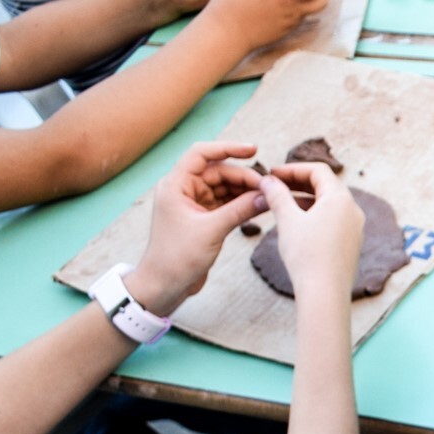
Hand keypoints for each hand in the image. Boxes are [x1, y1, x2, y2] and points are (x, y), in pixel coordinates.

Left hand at [127, 141, 270, 314]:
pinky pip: (226, 204)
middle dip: (244, 177)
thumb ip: (240, 210)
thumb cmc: (177, 257)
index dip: (228, 148)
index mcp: (176, 185)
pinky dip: (242, 204)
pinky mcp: (203, 219)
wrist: (164, 285)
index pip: (202, 154)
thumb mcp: (212, 230)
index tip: (253, 150)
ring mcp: (193, 204)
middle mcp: (183, 190)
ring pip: (225, 188)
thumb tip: (266, 195)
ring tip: (268, 197)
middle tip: (268, 188)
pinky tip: (259, 207)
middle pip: (219, 172)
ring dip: (245, 191)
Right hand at [258, 160, 364, 302]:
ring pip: (329, 203)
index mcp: (341, 198)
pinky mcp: (351, 243)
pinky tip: (296, 223)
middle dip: (298, 182)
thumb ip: (277, 195)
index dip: (292, 169)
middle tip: (274, 185)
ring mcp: (355, 228)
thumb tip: (267, 180)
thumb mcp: (287, 220)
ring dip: (305, 199)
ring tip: (281, 203)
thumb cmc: (307, 255)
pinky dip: (314, 215)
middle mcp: (353, 210)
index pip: (318, 171)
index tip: (272, 174)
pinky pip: (333, 220)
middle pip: (325, 185)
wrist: (325, 293)